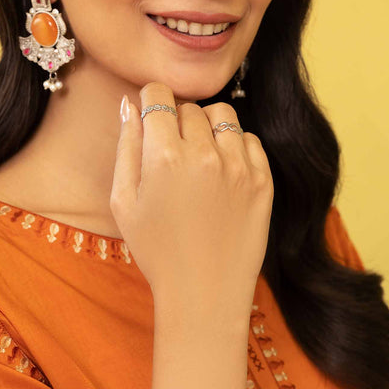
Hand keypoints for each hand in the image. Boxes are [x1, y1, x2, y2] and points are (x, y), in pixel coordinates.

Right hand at [110, 82, 273, 302]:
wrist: (204, 293)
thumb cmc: (157, 251)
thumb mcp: (124, 201)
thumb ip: (126, 147)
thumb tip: (131, 105)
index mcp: (164, 156)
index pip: (158, 95)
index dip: (151, 102)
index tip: (152, 118)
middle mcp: (205, 154)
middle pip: (190, 107)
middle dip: (177, 120)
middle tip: (172, 154)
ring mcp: (239, 166)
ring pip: (223, 116)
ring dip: (208, 127)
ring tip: (199, 157)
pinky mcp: (263, 181)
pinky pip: (250, 140)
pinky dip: (235, 146)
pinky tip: (222, 171)